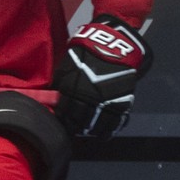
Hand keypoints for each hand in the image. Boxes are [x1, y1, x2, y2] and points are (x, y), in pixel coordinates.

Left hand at [52, 14, 150, 138]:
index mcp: (72, 93)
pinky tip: (107, 132)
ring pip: (100, 125)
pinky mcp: (123, 101)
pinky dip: (112, 128)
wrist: (112, 46)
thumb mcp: (66, 69)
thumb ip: (61, 86)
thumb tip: (56, 99)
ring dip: (95, 131)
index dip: (64, 121)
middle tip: (76, 130)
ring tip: (91, 133)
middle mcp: (90, 101)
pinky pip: (118, 120)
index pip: (65, 115)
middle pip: (82, 122)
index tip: (63, 124)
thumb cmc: (85, 56)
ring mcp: (107, 102)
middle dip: (78, 128)